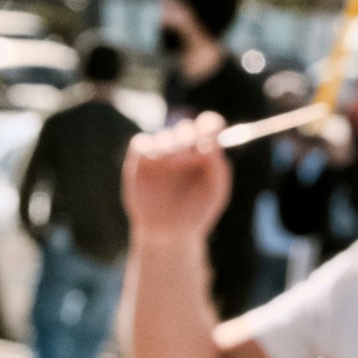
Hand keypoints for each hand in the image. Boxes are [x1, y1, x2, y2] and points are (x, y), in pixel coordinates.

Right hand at [125, 116, 234, 241]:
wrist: (169, 233)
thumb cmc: (196, 212)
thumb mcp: (215, 191)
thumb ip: (217, 165)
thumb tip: (209, 143)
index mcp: (205, 151)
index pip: (209, 124)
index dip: (209, 127)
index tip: (208, 140)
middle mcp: (183, 148)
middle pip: (186, 127)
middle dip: (188, 139)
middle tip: (188, 156)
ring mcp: (160, 153)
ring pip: (164, 135)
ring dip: (169, 147)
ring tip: (172, 165)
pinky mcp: (139, 160)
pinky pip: (141, 142)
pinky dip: (148, 148)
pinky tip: (155, 163)